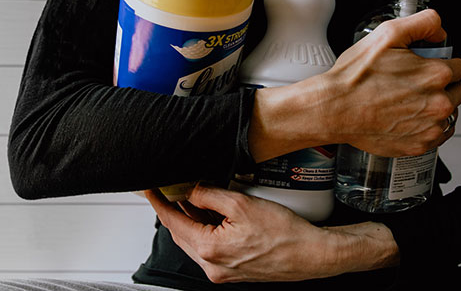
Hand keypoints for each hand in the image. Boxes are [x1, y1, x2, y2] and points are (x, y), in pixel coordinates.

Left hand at [144, 184, 398, 282]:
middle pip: (181, 233)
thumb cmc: (285, 233)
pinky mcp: (232, 271)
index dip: (159, 203)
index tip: (149, 189)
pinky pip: (209, 248)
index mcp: (209, 250)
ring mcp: (222, 271)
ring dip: (191, 220)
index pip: (173, 222)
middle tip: (170, 189)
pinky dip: (206, 230)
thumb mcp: (242, 204)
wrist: (311, 255)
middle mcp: (211, 266)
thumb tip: (190, 191)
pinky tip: (213, 215)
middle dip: (174, 210)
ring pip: (195, 241)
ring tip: (194, 197)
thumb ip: (209, 196)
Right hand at [248, 9, 460, 160]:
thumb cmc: (355, 76)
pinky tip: (407, 118)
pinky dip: (427, 127)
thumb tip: (440, 30)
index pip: (460, 67)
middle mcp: (439, 103)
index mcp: (436, 74)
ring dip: (435, 106)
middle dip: (441, 85)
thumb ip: (423, 23)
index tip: (424, 67)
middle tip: (413, 84)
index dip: (441, 63)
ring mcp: (430, 127)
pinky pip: (437, 135)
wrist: (334, 109)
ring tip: (407, 101)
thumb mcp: (387, 34)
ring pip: (449, 114)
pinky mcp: (419, 146)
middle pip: (457, 91)